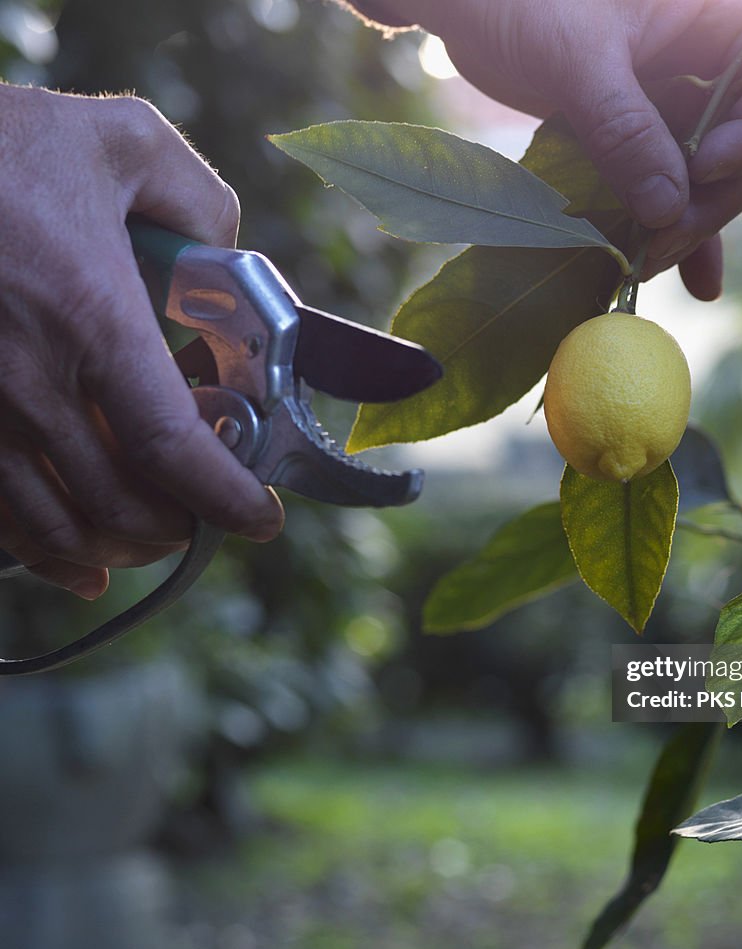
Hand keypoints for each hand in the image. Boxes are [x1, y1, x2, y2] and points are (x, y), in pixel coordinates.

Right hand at [0, 86, 283, 598]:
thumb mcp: (122, 143)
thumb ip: (200, 203)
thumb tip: (228, 260)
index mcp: (91, 320)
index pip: (172, 447)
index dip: (226, 497)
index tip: (264, 520)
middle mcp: (29, 383)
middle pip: (120, 507)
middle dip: (177, 527)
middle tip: (207, 517)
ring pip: (55, 530)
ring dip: (118, 548)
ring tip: (153, 540)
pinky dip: (45, 555)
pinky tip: (78, 564)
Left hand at [401, 0, 741, 298]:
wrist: (469, 5)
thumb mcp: (579, 58)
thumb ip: (626, 129)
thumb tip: (670, 209)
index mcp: (721, 18)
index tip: (699, 173)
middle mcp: (712, 59)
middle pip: (740, 148)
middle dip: (705, 203)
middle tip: (659, 246)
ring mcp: (680, 101)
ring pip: (706, 178)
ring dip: (684, 228)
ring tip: (646, 266)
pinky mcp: (644, 133)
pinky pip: (671, 185)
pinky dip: (673, 228)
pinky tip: (688, 279)